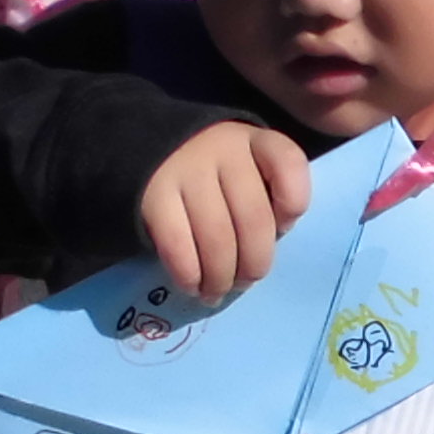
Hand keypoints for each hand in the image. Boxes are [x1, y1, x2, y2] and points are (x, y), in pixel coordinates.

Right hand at [138, 120, 313, 297]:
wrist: (142, 146)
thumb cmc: (208, 168)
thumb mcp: (245, 164)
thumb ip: (265, 196)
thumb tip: (263, 251)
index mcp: (256, 140)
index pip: (289, 165)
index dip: (292, 206)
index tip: (283, 228)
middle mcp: (224, 149)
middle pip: (254, 219)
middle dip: (254, 264)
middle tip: (245, 282)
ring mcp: (186, 169)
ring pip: (217, 238)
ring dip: (220, 277)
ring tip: (216, 292)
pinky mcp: (153, 194)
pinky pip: (178, 246)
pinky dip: (189, 274)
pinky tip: (192, 284)